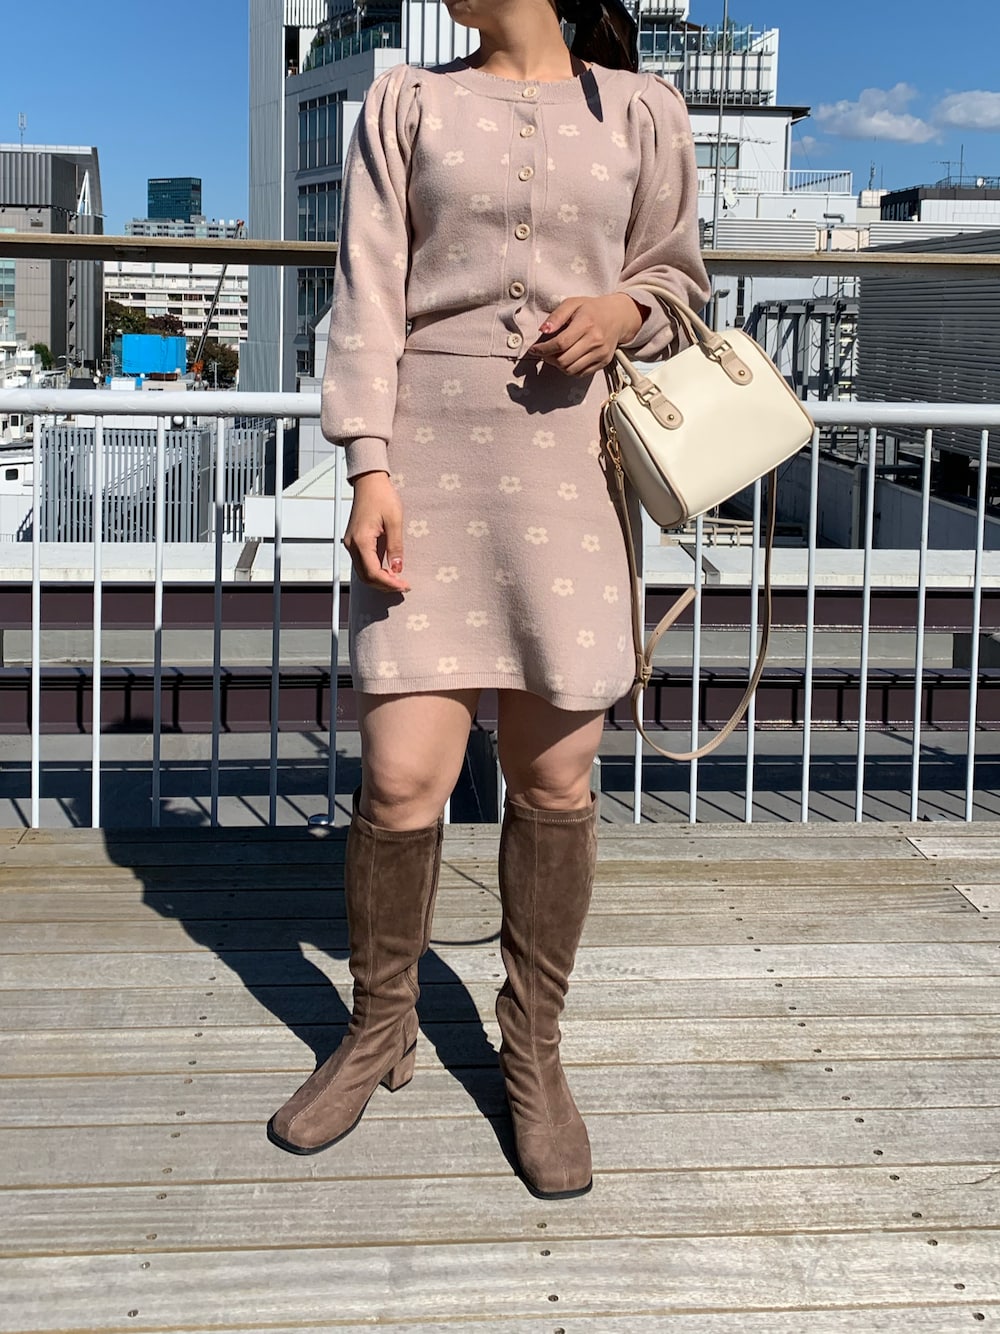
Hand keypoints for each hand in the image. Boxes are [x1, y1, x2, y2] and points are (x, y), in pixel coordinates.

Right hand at [342, 471, 409, 592]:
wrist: (369, 482)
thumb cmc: (382, 496)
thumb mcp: (395, 520)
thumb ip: (396, 546)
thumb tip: (397, 568)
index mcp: (361, 540)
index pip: (373, 572)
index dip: (389, 583)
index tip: (404, 585)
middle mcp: (352, 544)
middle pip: (366, 576)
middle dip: (385, 585)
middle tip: (403, 585)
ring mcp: (351, 543)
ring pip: (363, 572)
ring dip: (380, 580)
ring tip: (398, 580)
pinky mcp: (355, 541)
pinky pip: (363, 563)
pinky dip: (375, 571)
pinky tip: (388, 571)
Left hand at [529, 293, 645, 375]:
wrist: (618, 316)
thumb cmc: (592, 309)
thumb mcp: (573, 304)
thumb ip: (556, 316)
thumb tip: (543, 330)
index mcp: (586, 323)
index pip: (560, 343)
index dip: (544, 349)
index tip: (535, 349)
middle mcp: (595, 340)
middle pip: (564, 360)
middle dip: (549, 359)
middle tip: (544, 353)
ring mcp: (600, 353)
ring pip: (571, 370)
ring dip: (558, 366)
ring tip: (555, 356)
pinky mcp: (603, 362)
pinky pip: (581, 374)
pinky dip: (570, 370)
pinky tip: (567, 360)